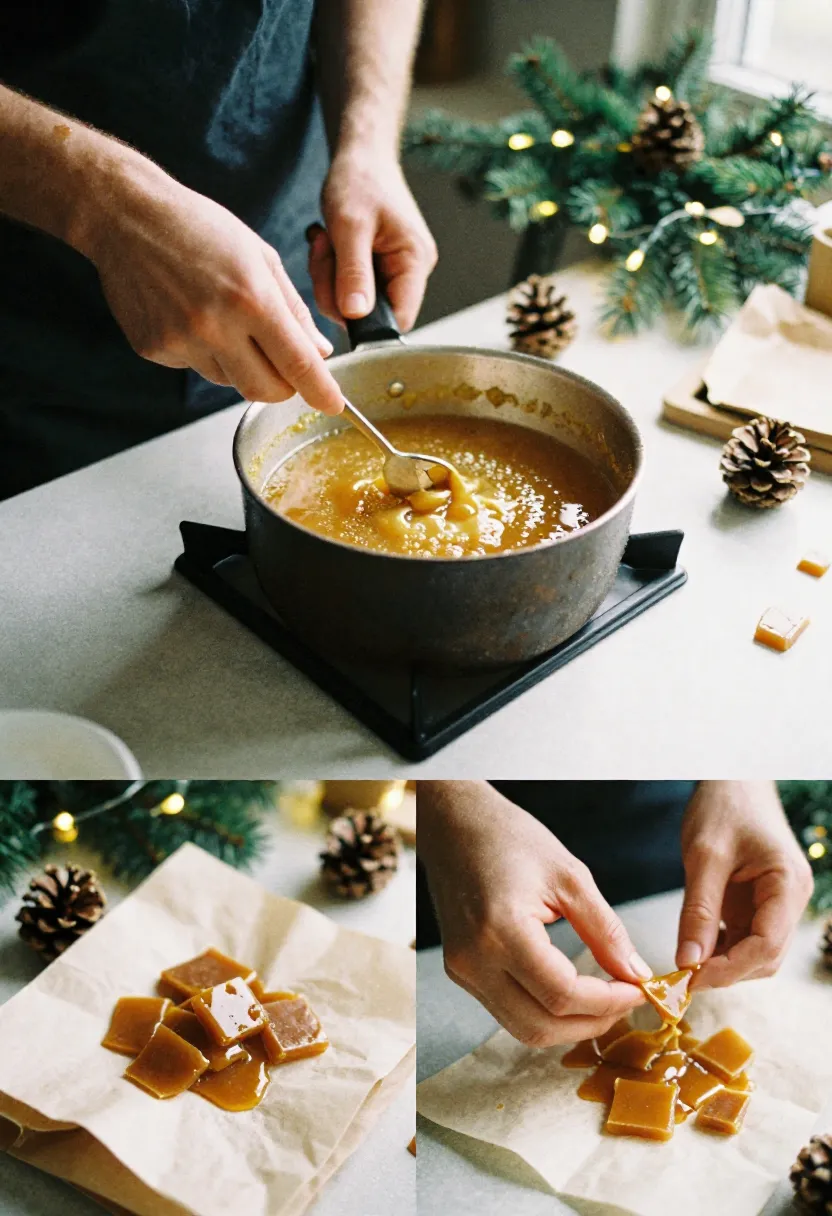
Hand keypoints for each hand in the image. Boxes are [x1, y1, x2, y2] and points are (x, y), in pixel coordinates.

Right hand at [78, 155, 343, 412]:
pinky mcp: (155, 350)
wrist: (125, 215)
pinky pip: (196, 367)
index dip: (320, 391)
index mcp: (250, 298)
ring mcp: (181, 341)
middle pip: (264, 390)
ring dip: (241, 364)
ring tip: (224, 319)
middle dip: (283, 386)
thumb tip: (318, 352)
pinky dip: (205, 353)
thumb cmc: (197, 227)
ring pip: (230, 381)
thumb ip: (293, 309)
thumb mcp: (259, 256)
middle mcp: (215, 326)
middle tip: (284, 366)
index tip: (333, 405)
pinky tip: (190, 315)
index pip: (297, 363)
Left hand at [308, 149, 436, 331]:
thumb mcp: (350, 226)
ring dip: (329, 277)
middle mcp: (411, 271)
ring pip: (355, 302)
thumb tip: (355, 316)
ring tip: (325, 240)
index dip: (367, 323)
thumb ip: (353, 273)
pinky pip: (351, 286)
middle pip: (372, 314)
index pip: (399, 320)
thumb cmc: (360, 180)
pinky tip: (329, 244)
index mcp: (415, 262)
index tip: (338, 299)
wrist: (362, 155)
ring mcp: (394, 270)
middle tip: (323, 251)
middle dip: (337, 291)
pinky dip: (332, 270)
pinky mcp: (378, 267)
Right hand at [419, 782, 648, 1048]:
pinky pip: (507, 1011)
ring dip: (568, 1025)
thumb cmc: (509, 838)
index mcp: (501, 931)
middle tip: (626, 1001)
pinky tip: (571, 992)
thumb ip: (605, 930)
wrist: (455, 824)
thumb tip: (636, 974)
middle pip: (541, 1027)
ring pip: (523, 1029)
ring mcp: (462, 970)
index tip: (638, 990)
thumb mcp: (569, 876)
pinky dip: (544, 1012)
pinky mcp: (460, 971)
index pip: (562, 994)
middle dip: (592, 1023)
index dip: (607, 1002)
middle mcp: (474, 960)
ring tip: (603, 1002)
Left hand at [676, 782, 812, 986]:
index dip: (730, 970)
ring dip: (724, 963)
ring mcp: (778, 901)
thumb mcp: (704, 855)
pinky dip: (723, 947)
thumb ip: (699, 910)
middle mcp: (791, 898)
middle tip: (683, 977)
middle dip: (727, 971)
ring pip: (757, 951)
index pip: (767, 945)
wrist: (732, 776)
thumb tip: (688, 961)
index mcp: (788, 884)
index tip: (692, 979)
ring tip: (686, 962)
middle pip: (765, 956)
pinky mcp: (761, 901)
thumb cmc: (723, 805)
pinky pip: (747, 935)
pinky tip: (696, 945)